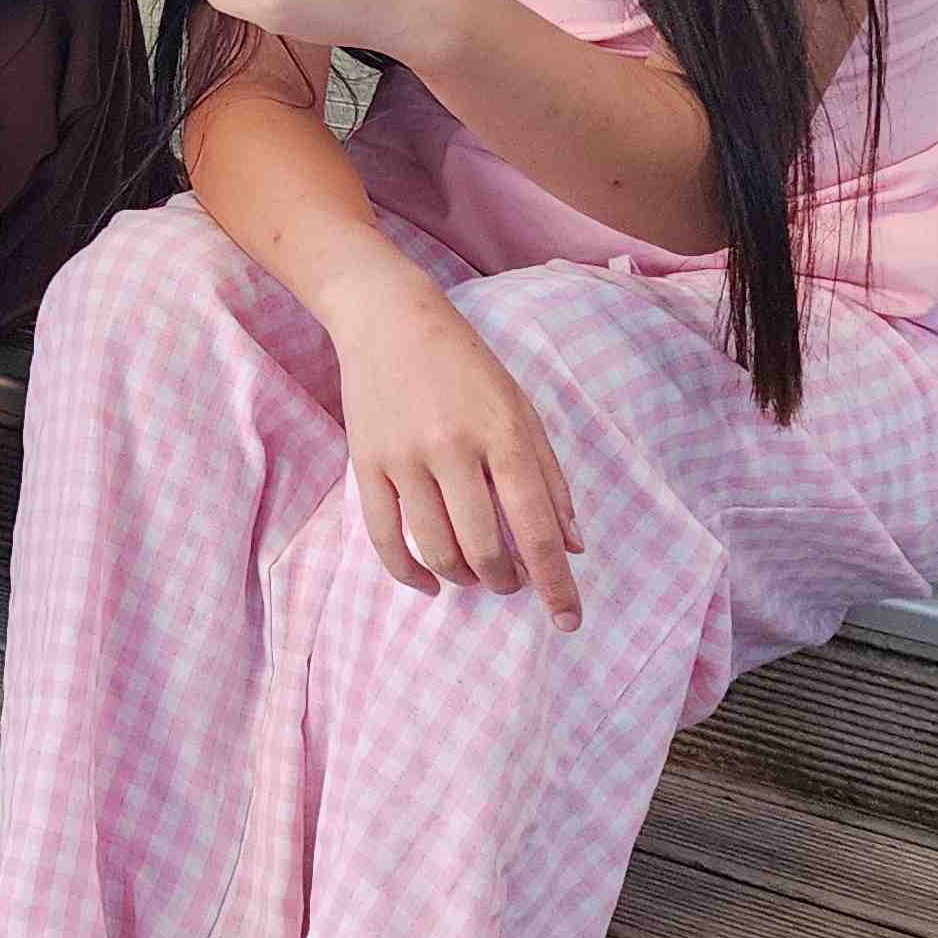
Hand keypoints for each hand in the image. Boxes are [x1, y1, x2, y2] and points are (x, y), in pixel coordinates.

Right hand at [326, 269, 584, 627]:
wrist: (389, 318)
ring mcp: (404, 456)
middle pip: (484, 547)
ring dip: (463, 577)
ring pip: (436, 548)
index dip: (554, 581)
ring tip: (476, 575)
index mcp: (502, 432)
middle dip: (505, 580)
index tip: (568, 620)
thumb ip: (549, 476)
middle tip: (511, 581)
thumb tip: (571, 546)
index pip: (535, 525)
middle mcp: (452, 447)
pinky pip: (385, 536)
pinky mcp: (366, 462)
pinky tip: (429, 583)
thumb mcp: (521, 408)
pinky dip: (409, 573)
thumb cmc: (466, 364)